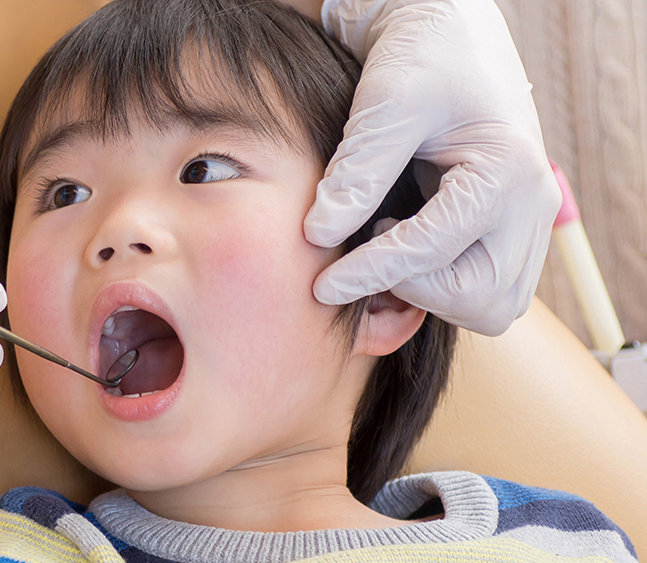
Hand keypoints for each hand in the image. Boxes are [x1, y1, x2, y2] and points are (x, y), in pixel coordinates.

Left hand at [306, 0, 561, 334]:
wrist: (450, 37)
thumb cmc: (423, 56)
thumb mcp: (386, 105)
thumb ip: (357, 173)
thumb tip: (319, 237)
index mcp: (508, 171)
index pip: (433, 250)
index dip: (372, 273)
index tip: (322, 285)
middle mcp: (533, 204)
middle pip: (481, 298)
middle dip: (415, 290)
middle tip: (367, 256)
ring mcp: (531, 220)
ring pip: (491, 304)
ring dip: (434, 294)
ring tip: (387, 248)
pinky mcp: (514, 229)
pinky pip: (488, 288)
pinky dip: (445, 286)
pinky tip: (404, 249)